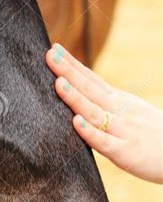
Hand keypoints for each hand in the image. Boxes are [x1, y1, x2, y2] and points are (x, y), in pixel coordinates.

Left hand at [45, 44, 162, 183]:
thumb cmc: (156, 137)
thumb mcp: (133, 113)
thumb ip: (109, 106)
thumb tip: (82, 100)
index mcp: (120, 101)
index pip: (92, 79)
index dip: (73, 65)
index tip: (55, 49)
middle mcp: (120, 111)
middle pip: (90, 89)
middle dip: (69, 72)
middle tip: (50, 55)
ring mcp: (122, 130)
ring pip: (94, 112)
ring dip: (75, 97)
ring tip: (58, 82)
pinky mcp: (125, 152)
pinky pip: (104, 141)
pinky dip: (89, 131)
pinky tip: (75, 122)